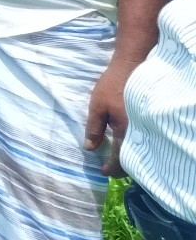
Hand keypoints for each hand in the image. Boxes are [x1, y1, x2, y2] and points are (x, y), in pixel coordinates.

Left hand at [85, 56, 140, 175]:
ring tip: (118, 160)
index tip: (103, 172)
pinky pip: (144, 138)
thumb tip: (90, 148)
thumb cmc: (112, 85)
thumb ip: (94, 128)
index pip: (121, 157)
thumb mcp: (97, 106)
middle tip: (111, 170)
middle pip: (135, 157)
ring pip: (141, 149)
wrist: (132, 67)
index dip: (112, 168)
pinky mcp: (148, 119)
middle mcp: (140, 131)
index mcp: (127, 130)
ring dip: (130, 157)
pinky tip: (128, 146)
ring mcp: (146, 125)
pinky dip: (136, 146)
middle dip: (123, 167)